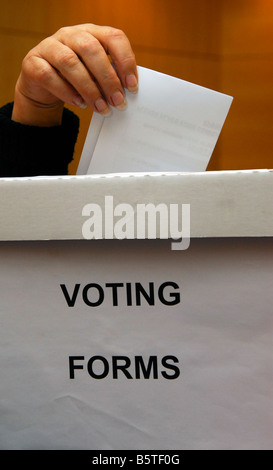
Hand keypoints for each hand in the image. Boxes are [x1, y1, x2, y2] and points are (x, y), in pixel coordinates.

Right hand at [12, 24, 137, 125]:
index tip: (132, 86)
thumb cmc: (76, 80)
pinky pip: (49, 76)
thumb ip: (110, 77)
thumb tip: (127, 92)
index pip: (113, 36)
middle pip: (91, 49)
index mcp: (91, 33)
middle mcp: (69, 34)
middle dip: (107, 78)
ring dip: (89, 89)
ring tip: (100, 107)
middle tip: (117, 101)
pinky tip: (79, 103)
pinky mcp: (32, 63)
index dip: (125, 60)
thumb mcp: (95, 75)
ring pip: (69, 62)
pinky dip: (66, 92)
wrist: (43, 87)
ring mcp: (48, 46)